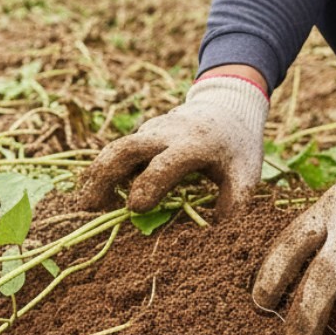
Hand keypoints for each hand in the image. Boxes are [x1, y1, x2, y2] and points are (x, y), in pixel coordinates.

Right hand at [78, 74, 268, 217]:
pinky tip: (100, 196)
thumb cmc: (237, 145)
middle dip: (105, 176)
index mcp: (195, 144)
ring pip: (116, 148)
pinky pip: (121, 152)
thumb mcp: (247, 171)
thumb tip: (216, 229)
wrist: (228, 105)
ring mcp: (151, 131)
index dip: (149, 184)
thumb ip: (235, 200)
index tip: (136, 208)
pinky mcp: (144, 135)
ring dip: (98, 175)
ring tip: (88, 205)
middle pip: (126, 148)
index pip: (166, 163)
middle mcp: (167, 134)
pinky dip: (107, 172)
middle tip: (89, 208)